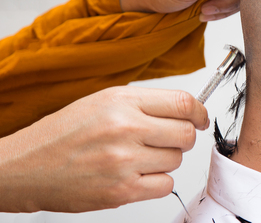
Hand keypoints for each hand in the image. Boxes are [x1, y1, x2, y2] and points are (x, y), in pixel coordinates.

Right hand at [0, 87, 208, 211]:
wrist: (28, 166)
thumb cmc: (64, 132)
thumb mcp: (103, 101)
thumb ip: (145, 104)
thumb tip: (184, 110)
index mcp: (123, 101)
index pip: (183, 103)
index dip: (200, 112)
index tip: (200, 118)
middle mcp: (126, 128)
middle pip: (186, 134)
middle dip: (184, 137)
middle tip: (169, 139)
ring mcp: (124, 161)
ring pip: (176, 160)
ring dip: (166, 159)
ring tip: (140, 156)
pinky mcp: (122, 190)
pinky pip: (165, 185)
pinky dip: (157, 181)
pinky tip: (137, 174)